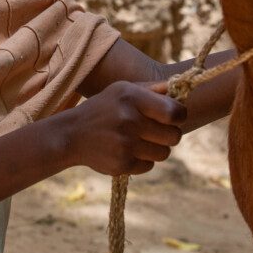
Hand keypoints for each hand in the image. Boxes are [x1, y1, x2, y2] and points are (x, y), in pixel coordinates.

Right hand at [56, 80, 185, 176]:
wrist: (71, 135)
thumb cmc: (104, 108)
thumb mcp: (123, 90)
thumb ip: (153, 89)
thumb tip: (181, 86)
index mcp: (132, 96)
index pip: (175, 112)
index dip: (180, 116)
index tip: (173, 117)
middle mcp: (129, 119)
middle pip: (174, 136)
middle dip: (169, 135)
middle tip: (156, 131)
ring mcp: (125, 144)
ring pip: (164, 153)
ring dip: (157, 149)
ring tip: (141, 141)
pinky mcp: (122, 163)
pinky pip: (149, 166)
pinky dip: (143, 161)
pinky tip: (128, 151)